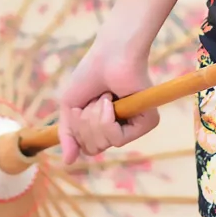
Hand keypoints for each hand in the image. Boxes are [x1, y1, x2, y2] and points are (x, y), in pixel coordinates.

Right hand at [55, 44, 159, 166]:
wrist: (110, 54)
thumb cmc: (90, 74)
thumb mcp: (70, 106)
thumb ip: (68, 135)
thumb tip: (68, 162)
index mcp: (105, 125)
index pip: (88, 148)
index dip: (78, 132)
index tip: (79, 109)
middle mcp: (121, 127)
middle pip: (93, 148)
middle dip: (85, 122)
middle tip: (95, 99)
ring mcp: (134, 125)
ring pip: (104, 143)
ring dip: (95, 117)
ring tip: (105, 96)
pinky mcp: (147, 121)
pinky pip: (118, 138)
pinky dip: (107, 119)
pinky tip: (113, 100)